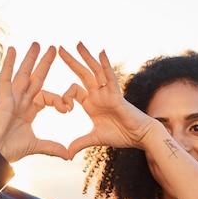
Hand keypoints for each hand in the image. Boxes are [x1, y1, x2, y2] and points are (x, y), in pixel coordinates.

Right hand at [0, 43, 70, 161]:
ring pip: (23, 74)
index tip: (68, 109)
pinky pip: (6, 78)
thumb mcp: (35, 146)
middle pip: (35, 78)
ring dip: (30, 59)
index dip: (59, 100)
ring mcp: (11, 98)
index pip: (47, 97)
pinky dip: (9, 64)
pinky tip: (13, 49)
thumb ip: (51, 147)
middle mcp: (21, 101)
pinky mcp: (2, 99)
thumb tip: (68, 155)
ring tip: (37, 44)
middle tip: (53, 48)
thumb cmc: (8, 149)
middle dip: (44, 64)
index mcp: (29, 111)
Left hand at [58, 42, 157, 157]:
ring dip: (86, 57)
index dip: (64, 97)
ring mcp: (107, 92)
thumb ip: (80, 143)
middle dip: (71, 61)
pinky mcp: (116, 94)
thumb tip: (66, 155)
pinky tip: (101, 52)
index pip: (73, 91)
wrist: (138, 137)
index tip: (63, 109)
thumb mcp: (95, 138)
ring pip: (94, 71)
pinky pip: (110, 77)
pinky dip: (106, 65)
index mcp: (90, 103)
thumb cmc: (120, 135)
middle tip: (59, 47)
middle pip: (81, 74)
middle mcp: (98, 94)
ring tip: (77, 43)